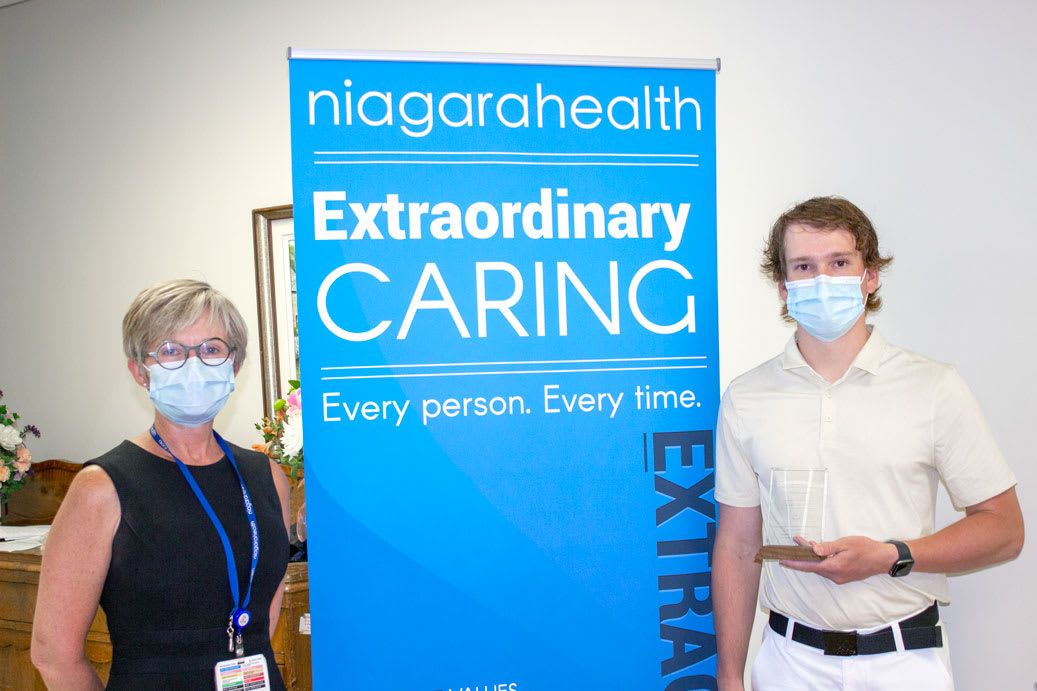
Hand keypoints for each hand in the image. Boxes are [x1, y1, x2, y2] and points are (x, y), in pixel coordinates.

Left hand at [779, 536, 897, 584]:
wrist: (883, 559)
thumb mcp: (846, 543)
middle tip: (789, 548)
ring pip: (820, 567)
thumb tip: (813, 549)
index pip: (809, 566)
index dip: (794, 563)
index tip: (782, 560)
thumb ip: (828, 547)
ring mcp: (839, 577)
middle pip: (812, 567)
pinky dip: (820, 561)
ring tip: (803, 544)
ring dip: (811, 558)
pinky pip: (827, 569)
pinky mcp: (843, 576)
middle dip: (800, 557)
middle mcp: (835, 575)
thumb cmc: (866, 548)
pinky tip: (818, 552)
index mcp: (834, 567)